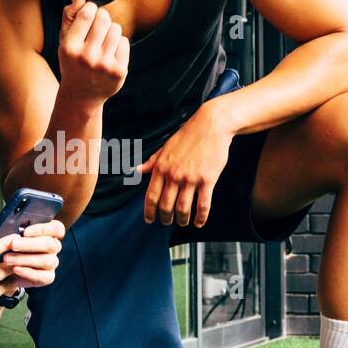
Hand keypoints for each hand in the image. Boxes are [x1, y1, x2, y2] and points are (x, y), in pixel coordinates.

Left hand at [0, 219, 64, 289]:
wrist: (8, 269)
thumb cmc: (12, 247)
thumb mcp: (13, 237)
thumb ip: (16, 232)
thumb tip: (13, 233)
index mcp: (50, 232)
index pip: (57, 228)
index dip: (43, 229)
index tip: (25, 232)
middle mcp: (54, 247)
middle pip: (51, 244)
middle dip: (30, 244)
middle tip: (13, 245)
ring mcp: (52, 262)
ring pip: (47, 261)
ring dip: (25, 259)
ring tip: (8, 258)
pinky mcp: (48, 277)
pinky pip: (43, 276)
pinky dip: (28, 272)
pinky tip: (15, 269)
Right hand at [58, 0, 128, 104]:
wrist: (81, 95)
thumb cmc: (72, 62)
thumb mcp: (63, 41)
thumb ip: (69, 16)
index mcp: (69, 48)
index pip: (87, 13)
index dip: (90, 8)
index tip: (90, 13)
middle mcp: (87, 57)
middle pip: (104, 18)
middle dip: (102, 17)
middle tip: (98, 24)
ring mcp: (104, 65)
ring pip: (116, 28)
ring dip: (111, 30)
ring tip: (103, 41)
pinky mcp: (119, 71)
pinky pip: (124, 42)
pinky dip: (118, 44)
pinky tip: (110, 53)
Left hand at [137, 104, 234, 226]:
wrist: (211, 125)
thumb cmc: (188, 135)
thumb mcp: (165, 147)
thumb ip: (151, 162)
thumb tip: (136, 170)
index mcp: (161, 167)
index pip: (150, 196)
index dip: (149, 211)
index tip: (149, 220)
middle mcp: (174, 175)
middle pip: (166, 206)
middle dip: (165, 218)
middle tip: (167, 222)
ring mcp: (191, 178)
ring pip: (183, 208)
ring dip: (182, 219)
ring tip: (183, 222)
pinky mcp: (208, 180)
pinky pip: (203, 205)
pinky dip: (200, 217)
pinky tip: (199, 222)